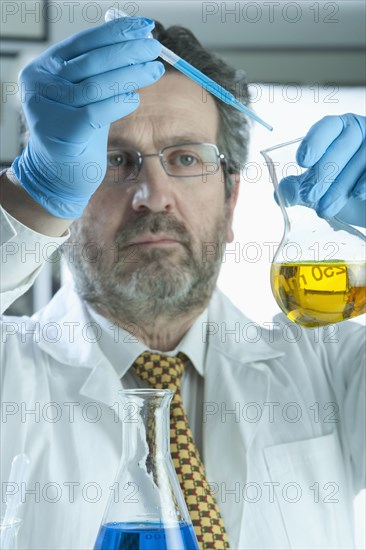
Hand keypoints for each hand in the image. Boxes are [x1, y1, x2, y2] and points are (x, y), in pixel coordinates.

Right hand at [11, 17, 163, 218]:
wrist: (59, 175)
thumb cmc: (76, 134)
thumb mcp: (85, 97)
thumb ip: (101, 73)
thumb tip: (137, 43)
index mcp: (44, 68)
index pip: (83, 43)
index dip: (115, 33)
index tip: (144, 28)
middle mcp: (39, 84)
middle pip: (90, 62)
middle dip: (127, 52)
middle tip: (155, 49)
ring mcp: (45, 109)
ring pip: (94, 86)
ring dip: (129, 75)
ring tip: (153, 70)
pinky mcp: (58, 134)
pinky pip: (94, 112)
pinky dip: (117, 103)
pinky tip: (133, 99)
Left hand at [278, 114, 365, 226]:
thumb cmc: (344, 193)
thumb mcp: (319, 191)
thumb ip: (298, 189)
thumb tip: (281, 192)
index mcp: (340, 130)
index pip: (328, 126)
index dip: (315, 142)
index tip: (303, 162)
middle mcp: (362, 131)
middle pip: (343, 146)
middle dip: (323, 174)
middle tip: (309, 196)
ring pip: (362, 159)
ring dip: (341, 187)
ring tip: (324, 209)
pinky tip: (357, 196)